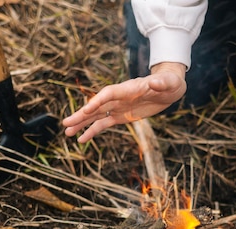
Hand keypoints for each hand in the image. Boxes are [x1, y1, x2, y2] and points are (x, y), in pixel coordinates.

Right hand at [62, 62, 186, 142]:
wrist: (169, 87)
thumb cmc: (169, 82)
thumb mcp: (169, 82)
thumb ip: (161, 83)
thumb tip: (154, 83)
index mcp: (127, 88)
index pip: (108, 95)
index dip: (97, 102)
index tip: (86, 111)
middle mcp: (119, 97)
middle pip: (96, 106)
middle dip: (81, 115)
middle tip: (65, 124)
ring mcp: (118, 107)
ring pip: (95, 116)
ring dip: (81, 124)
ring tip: (67, 133)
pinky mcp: (121, 116)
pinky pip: (103, 124)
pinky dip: (92, 131)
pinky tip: (81, 139)